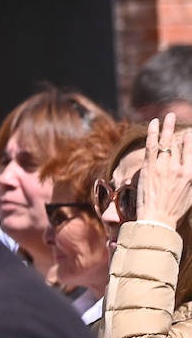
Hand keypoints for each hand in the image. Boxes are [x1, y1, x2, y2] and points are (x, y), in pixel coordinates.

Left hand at [139, 113, 191, 228]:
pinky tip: (154, 123)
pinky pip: (152, 146)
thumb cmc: (173, 210)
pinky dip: (153, 133)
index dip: (189, 140)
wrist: (157, 221)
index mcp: (191, 173)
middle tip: (174, 116)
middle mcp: (180, 168)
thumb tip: (190, 170)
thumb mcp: (191, 194)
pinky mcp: (149, 168)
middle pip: (179, 144)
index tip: (187, 133)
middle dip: (176, 129)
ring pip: (166, 142)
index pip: (191, 149)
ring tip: (167, 116)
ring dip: (167, 126)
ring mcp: (164, 167)